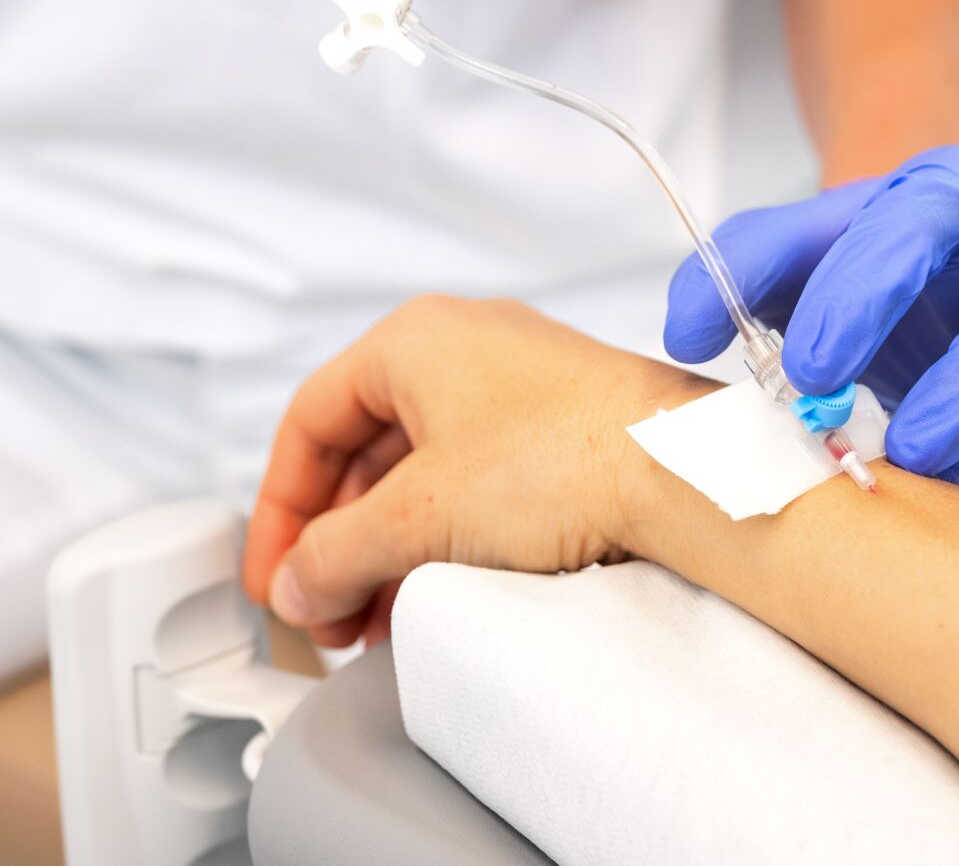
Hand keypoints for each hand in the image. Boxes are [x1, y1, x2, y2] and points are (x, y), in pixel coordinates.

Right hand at [243, 296, 703, 647]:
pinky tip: (436, 590)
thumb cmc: (566, 459)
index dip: (279, 508)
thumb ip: (335, 555)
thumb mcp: (419, 516)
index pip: (308, 420)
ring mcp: (516, 385)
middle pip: (361, 450)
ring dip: (384, 548)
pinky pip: (472, 480)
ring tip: (376, 618)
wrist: (683, 472)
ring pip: (417, 471)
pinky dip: (440, 536)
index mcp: (412, 340)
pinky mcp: (561, 425)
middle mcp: (462, 348)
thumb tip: (296, 587)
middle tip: (325, 610)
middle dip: (335, 540)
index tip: (274, 575)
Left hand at [663, 145, 958, 537]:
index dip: (863, 298)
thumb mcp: (795, 250)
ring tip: (937, 480)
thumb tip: (684, 333)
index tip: (810, 370)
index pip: (916, 229)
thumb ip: (734, 270)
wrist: (941, 270)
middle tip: (905, 446)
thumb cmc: (865, 265)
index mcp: (952, 196)